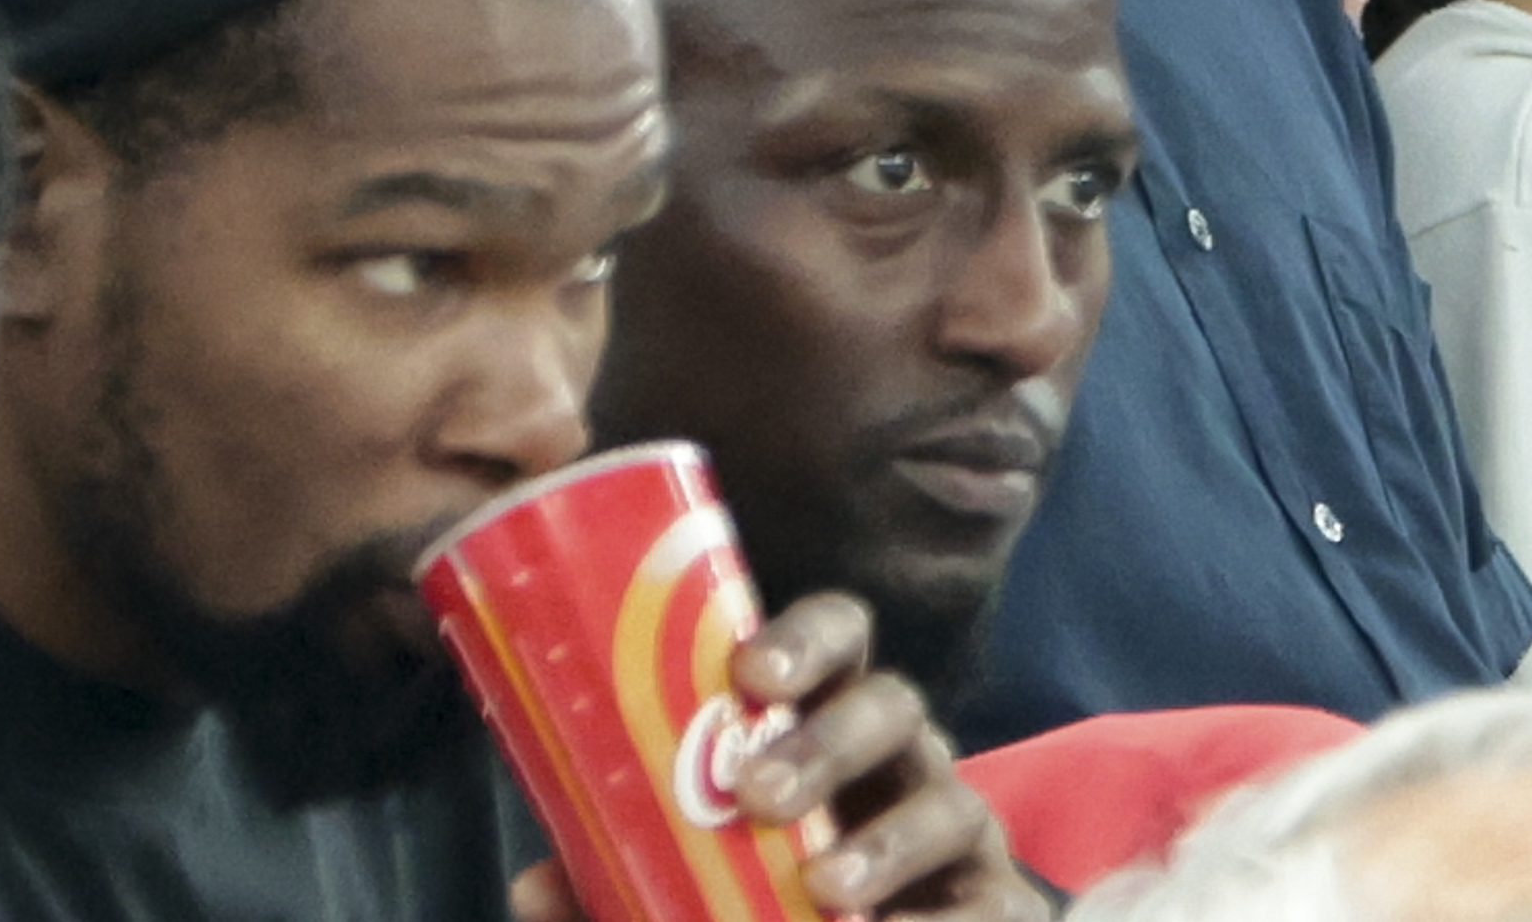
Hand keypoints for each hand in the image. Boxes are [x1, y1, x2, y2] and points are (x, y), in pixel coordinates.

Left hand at [507, 595, 1037, 921]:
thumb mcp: (679, 889)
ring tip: (825, 889)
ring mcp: (955, 831)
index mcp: (824, 726)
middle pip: (892, 703)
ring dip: (887, 840)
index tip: (748, 675)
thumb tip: (535, 886)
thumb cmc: (759, 905)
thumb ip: (611, 886)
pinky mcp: (997, 905)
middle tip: (759, 796)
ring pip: (950, 799)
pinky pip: (988, 905)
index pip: (837, 640)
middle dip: (829, 741)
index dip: (804, 638)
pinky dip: (936, 921)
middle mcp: (900, 762)